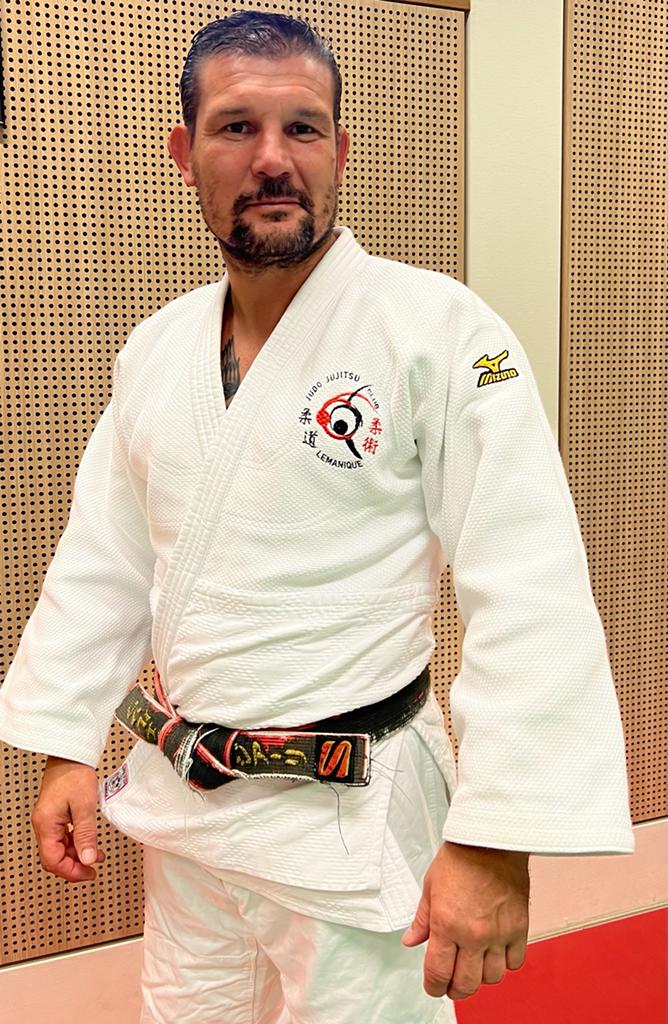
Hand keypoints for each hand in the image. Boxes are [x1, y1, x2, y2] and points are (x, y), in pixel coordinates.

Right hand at [31, 756, 105, 881]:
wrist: (71, 754)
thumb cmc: (74, 774)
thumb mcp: (85, 806)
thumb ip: (86, 834)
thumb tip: (87, 859)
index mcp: (46, 824)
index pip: (53, 860)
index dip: (70, 871)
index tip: (88, 874)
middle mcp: (43, 824)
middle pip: (53, 857)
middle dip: (73, 866)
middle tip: (91, 870)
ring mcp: (48, 820)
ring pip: (58, 848)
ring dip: (75, 855)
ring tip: (94, 856)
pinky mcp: (54, 814)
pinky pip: (61, 837)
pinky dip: (74, 843)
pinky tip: (87, 842)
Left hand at [402, 841, 528, 999]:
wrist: (491, 840)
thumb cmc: (461, 857)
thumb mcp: (431, 886)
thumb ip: (421, 919)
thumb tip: (412, 940)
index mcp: (447, 924)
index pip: (439, 973)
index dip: (434, 986)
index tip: (434, 987)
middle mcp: (473, 934)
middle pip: (466, 984)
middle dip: (456, 989)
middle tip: (452, 983)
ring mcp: (499, 933)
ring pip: (492, 977)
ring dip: (481, 976)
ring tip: (474, 963)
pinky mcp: (519, 927)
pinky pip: (515, 962)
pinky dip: (505, 962)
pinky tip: (496, 951)